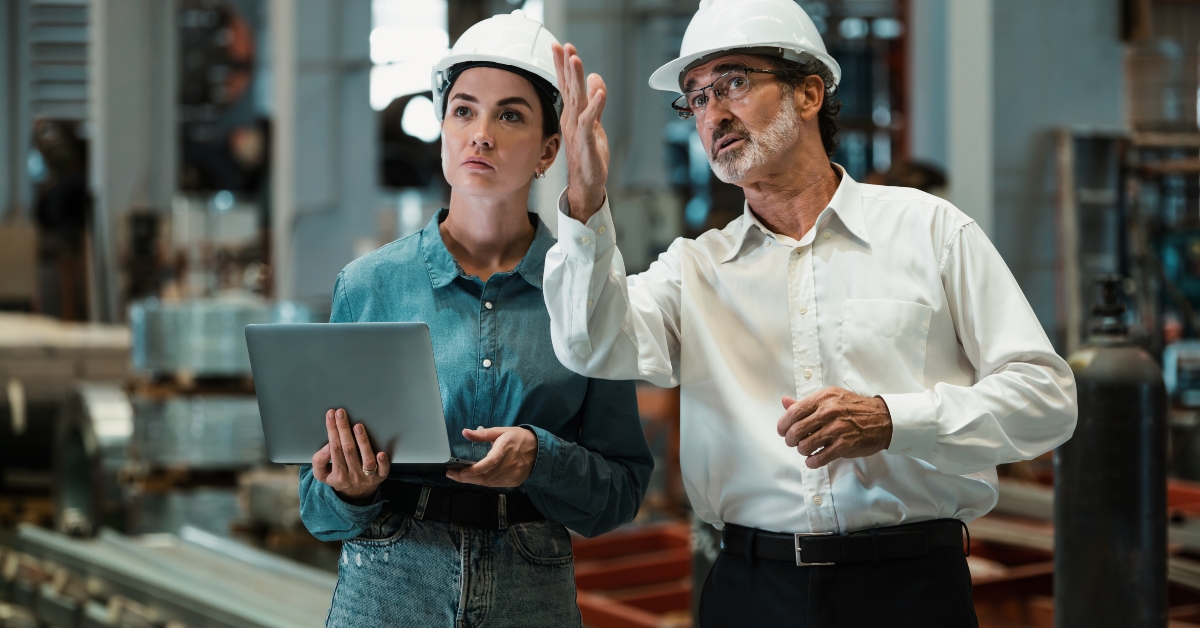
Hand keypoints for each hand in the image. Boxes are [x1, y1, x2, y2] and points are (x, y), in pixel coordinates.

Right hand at [312, 408, 390, 502]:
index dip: (332, 430)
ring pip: (366, 459)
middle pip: (348, 450)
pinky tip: (381, 452)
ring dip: (362, 442)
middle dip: (343, 429)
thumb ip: (319, 461)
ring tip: (358, 426)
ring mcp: (368, 477)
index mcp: (338, 475)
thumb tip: (328, 446)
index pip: (334, 448)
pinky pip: (383, 470)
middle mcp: (353, 476)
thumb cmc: (338, 478)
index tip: (331, 415)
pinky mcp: (381, 477)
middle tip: (341, 413)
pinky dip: (383, 462)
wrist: (355, 495)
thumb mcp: (322, 474)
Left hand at [446, 427, 537, 487]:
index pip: (489, 462)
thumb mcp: (501, 431)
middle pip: (485, 476)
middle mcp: (509, 464)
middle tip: (452, 475)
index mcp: (505, 448)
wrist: (539, 450)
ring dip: (472, 481)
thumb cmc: (518, 438)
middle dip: (466, 478)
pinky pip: (494, 485)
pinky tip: (474, 478)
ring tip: (460, 476)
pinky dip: (483, 482)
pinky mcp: (513, 482)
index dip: (474, 469)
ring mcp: (512, 475)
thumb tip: (465, 432)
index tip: (460, 471)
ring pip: (488, 482)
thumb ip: (482, 434)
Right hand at [551, 42, 608, 221]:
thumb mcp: (595, 123)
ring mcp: (577, 130)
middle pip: (568, 88)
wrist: (587, 182)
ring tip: (576, 60)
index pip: (566, 86)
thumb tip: (595, 78)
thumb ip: (596, 101)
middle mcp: (571, 119)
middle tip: (564, 47)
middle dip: (566, 66)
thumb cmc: (589, 155)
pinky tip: (598, 92)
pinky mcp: (586, 141)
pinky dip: (594, 106)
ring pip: (576, 100)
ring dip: (576, 79)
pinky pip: (588, 121)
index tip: (559, 47)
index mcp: (572, 114)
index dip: (562, 66)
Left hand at [775, 387, 892, 468]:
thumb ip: (806, 402)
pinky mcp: (844, 445)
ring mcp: (837, 429)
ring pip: (805, 446)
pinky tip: (813, 459)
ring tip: (806, 449)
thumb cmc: (854, 408)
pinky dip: (812, 462)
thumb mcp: (831, 398)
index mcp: (823, 399)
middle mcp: (829, 412)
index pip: (793, 412)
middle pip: (796, 431)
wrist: (883, 418)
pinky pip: (819, 458)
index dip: (783, 424)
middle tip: (793, 442)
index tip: (782, 431)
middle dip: (790, 440)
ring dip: (802, 450)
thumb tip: (785, 401)